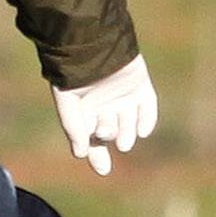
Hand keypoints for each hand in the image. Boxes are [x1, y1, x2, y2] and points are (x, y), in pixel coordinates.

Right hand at [52, 55, 157, 176]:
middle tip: (105, 131)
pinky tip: (142, 131)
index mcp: (85, 112)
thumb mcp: (67, 103)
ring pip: (129, 127)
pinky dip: (146, 122)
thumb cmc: (74, 75)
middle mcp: (104, 107)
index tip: (103, 170)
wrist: (93, 46)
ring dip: (126, 135)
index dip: (97, 156)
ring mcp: (124, 99)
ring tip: (122, 135)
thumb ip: (73, 127)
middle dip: (108, 137)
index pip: (91, 140)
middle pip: (110, 135)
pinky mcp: (141, 89)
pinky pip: (148, 111)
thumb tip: (81, 154)